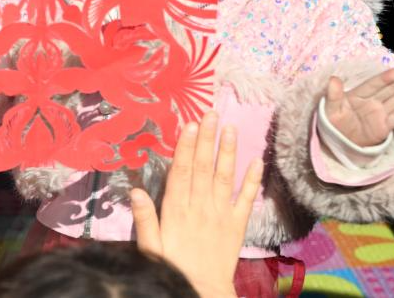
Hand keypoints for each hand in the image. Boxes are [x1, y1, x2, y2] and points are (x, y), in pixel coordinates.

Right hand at [131, 111, 261, 297]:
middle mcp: (200, 207)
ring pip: (224, 177)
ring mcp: (221, 214)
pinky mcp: (237, 225)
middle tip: (211, 114)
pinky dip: (252, 180)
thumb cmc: (173, 267)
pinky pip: (246, 200)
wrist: (204, 291)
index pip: (182, 172)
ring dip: (228, 152)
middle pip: (204, 168)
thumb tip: (136, 191)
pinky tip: (257, 161)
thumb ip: (144, 219)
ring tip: (230, 128)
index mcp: (177, 210)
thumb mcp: (150, 247)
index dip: (186, 148)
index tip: (190, 125)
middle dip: (207, 140)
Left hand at [324, 63, 393, 147]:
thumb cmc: (333, 121)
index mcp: (358, 94)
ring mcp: (379, 113)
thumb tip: (333, 79)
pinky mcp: (384, 127)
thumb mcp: (330, 108)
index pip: (374, 84)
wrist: (337, 142)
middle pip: (391, 88)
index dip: (385, 78)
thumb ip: (333, 95)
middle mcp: (372, 101)